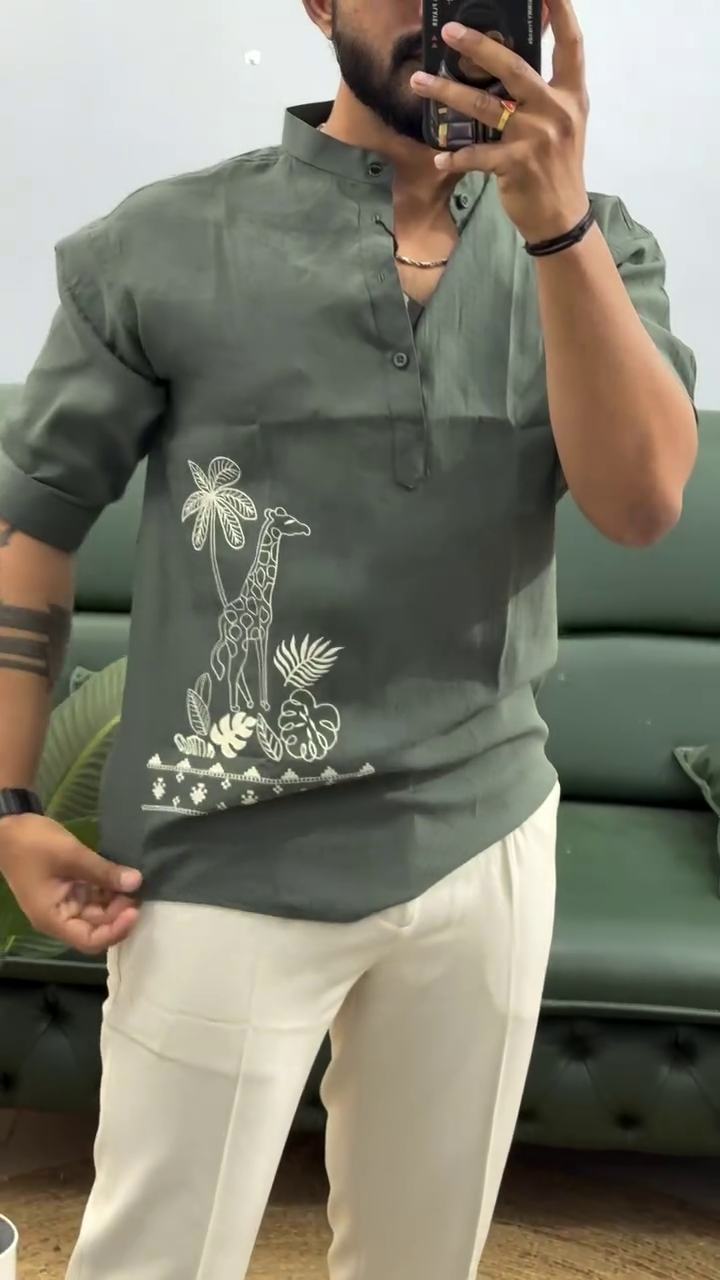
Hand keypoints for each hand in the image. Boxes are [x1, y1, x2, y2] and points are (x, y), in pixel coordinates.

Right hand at [0, 815, 141, 954]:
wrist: (8, 827)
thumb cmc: (33, 844)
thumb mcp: (70, 855)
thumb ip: (103, 872)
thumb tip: (137, 882)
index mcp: (54, 919)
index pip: (91, 940)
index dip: (116, 930)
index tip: (135, 911)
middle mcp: (60, 917)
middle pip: (97, 926)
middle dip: (119, 912)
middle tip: (140, 890)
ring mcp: (65, 902)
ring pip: (98, 911)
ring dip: (116, 900)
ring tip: (135, 881)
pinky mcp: (70, 888)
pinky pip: (93, 896)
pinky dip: (108, 889)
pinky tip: (124, 876)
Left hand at [410, 0, 589, 244]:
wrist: (562, 216)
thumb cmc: (557, 167)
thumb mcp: (563, 122)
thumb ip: (545, 92)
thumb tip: (512, 61)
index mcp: (570, 94)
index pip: (570, 43)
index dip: (561, 10)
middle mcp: (554, 109)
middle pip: (513, 67)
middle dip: (477, 45)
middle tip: (447, 30)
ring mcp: (535, 137)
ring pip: (483, 106)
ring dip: (446, 93)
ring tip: (418, 80)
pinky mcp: (515, 164)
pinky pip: (476, 155)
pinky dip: (454, 156)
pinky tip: (439, 157)